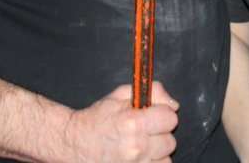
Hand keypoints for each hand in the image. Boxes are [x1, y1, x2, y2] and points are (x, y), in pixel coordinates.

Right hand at [57, 82, 178, 162]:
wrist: (75, 144)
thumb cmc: (96, 120)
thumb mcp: (119, 95)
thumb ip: (151, 93)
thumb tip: (173, 104)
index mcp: (134, 123)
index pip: (170, 118)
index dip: (162, 113)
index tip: (153, 114)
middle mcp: (137, 147)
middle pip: (170, 141)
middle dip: (159, 134)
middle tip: (143, 131)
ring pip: (166, 159)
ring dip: (156, 152)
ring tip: (140, 145)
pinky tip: (139, 156)